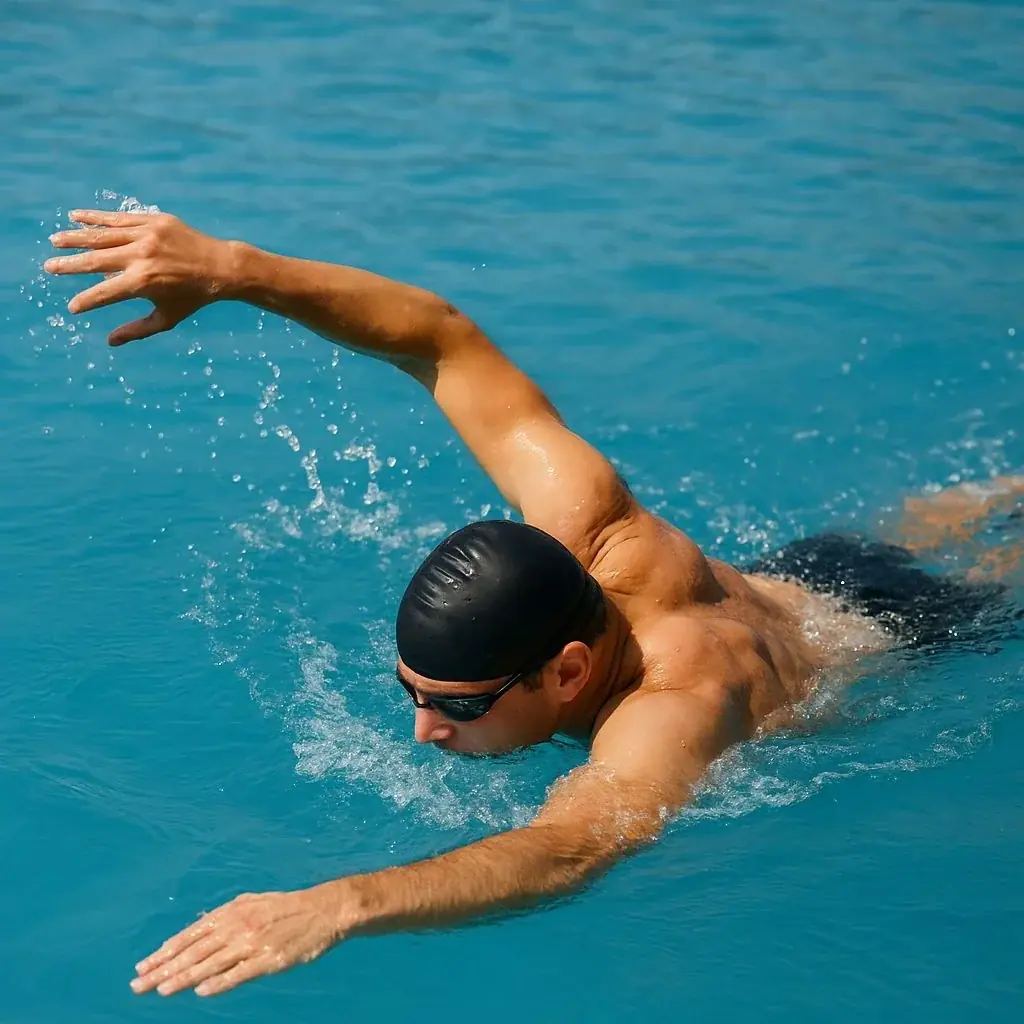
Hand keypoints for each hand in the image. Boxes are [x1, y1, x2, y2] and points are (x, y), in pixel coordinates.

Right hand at [44, 210, 232, 345]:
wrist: (220, 267)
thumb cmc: (192, 297)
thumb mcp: (167, 318)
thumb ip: (137, 329)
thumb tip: (110, 342)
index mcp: (144, 283)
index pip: (104, 293)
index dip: (86, 301)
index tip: (72, 307)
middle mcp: (142, 257)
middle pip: (95, 261)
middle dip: (69, 265)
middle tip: (48, 267)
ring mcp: (146, 236)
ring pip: (102, 236)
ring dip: (75, 238)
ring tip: (55, 240)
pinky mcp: (152, 221)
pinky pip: (117, 219)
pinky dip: (96, 218)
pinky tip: (76, 216)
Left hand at [130, 887, 342, 997]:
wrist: (322, 911)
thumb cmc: (286, 908)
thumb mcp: (252, 902)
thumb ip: (226, 914)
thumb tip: (199, 923)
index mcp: (231, 912)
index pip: (189, 935)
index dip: (164, 952)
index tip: (143, 967)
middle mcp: (237, 926)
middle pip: (193, 951)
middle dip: (163, 969)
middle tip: (138, 984)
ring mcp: (251, 943)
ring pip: (209, 964)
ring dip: (182, 978)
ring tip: (160, 990)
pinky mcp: (268, 960)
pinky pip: (238, 974)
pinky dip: (218, 982)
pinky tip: (200, 991)